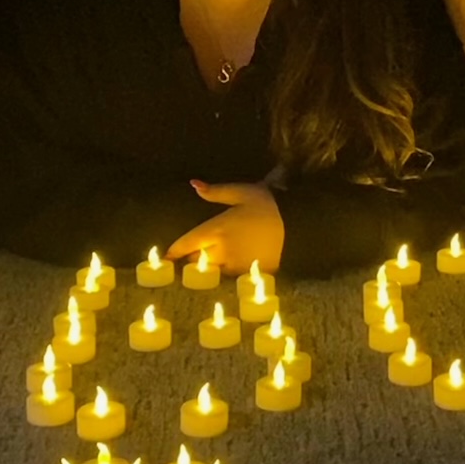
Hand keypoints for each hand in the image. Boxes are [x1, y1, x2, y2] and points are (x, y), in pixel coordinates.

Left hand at [169, 181, 285, 274]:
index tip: (167, 256)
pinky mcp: (248, 274)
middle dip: (192, 259)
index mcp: (217, 228)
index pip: (187, 243)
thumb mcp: (241, 192)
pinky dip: (227, 275)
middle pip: (196, 261)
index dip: (175, 251)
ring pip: (212, 272)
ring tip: (211, 264)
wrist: (296, 224)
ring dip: (209, 268)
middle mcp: (222, 249)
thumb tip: (193, 184)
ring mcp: (235, 264)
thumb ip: (215, 191)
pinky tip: (230, 270)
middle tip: (192, 257)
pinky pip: (230, 279)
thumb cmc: (267, 205)